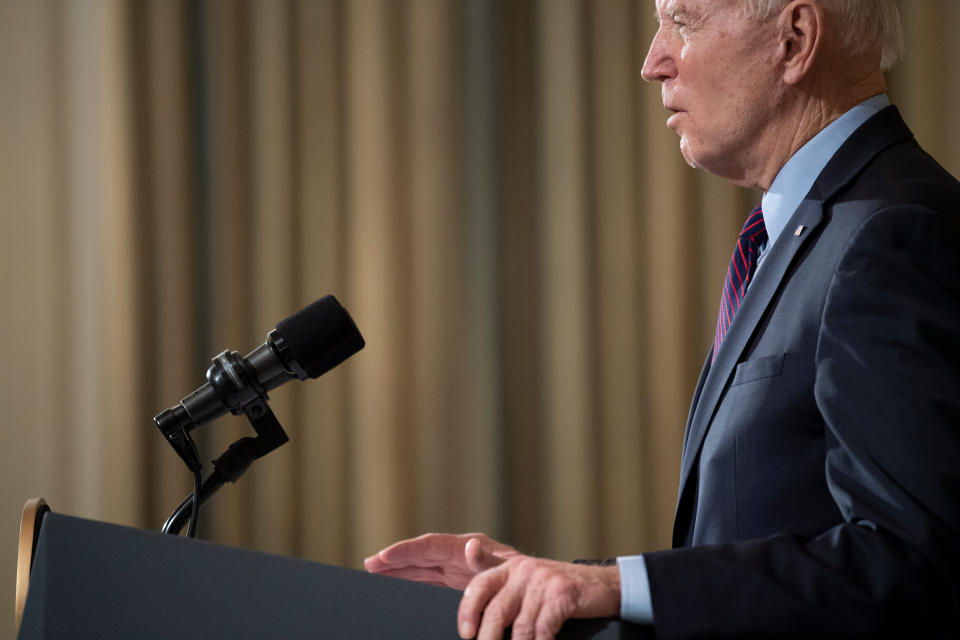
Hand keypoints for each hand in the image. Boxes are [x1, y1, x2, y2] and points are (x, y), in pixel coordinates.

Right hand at [364, 532, 519, 588]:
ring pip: (420, 567)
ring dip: (397, 569)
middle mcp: (457, 555)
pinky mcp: (456, 583)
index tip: (383, 556)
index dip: (406, 551)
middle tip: (369, 564)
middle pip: (420, 555)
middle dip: (394, 559)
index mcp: (467, 547)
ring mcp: (455, 569)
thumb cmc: (526, 576)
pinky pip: (427, 580)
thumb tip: (470, 546)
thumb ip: (487, 559)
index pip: (430, 546)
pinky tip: (394, 583)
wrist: (539, 589)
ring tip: (373, 571)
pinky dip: (409, 580)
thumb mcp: (507, 567)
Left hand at [365, 532, 620, 638]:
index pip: (442, 553)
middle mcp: (512, 565)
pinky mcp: (560, 594)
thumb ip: (478, 579)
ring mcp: (536, 578)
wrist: (599, 590)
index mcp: (491, 561)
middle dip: (461, 616)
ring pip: (504, 619)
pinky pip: (537, 627)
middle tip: (460, 635)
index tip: (375, 562)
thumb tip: (463, 550)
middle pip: (472, 590)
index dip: (408, 557)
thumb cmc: (547, 594)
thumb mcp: (509, 585)